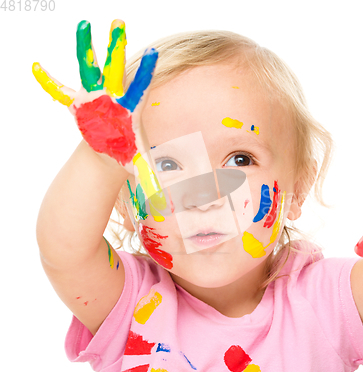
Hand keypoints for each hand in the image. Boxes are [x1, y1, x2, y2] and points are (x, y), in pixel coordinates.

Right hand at [32, 19, 157, 166]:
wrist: (108, 152)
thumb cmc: (125, 153)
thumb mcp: (137, 162)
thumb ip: (149, 174)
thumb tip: (163, 196)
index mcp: (128, 108)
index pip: (140, 86)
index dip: (146, 70)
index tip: (153, 52)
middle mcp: (111, 97)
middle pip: (115, 68)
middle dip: (116, 46)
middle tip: (119, 22)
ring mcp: (94, 98)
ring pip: (90, 69)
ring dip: (86, 48)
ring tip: (84, 25)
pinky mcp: (78, 104)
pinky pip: (60, 91)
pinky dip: (48, 82)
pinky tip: (36, 67)